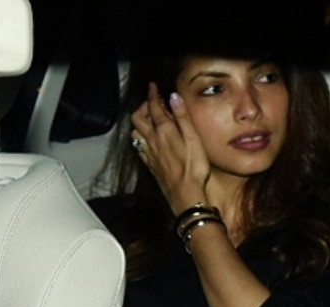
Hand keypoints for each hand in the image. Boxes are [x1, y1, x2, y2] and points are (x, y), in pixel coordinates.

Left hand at [130, 83, 210, 214]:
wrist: (186, 195)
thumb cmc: (194, 169)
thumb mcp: (194, 140)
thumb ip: (183, 117)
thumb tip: (174, 97)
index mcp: (164, 131)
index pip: (153, 107)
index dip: (152, 95)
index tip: (153, 87)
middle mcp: (153, 140)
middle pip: (138, 118)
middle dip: (143, 107)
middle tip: (152, 104)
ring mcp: (149, 154)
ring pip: (135, 132)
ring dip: (140, 123)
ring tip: (150, 121)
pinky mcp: (150, 165)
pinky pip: (139, 147)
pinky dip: (141, 138)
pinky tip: (149, 141)